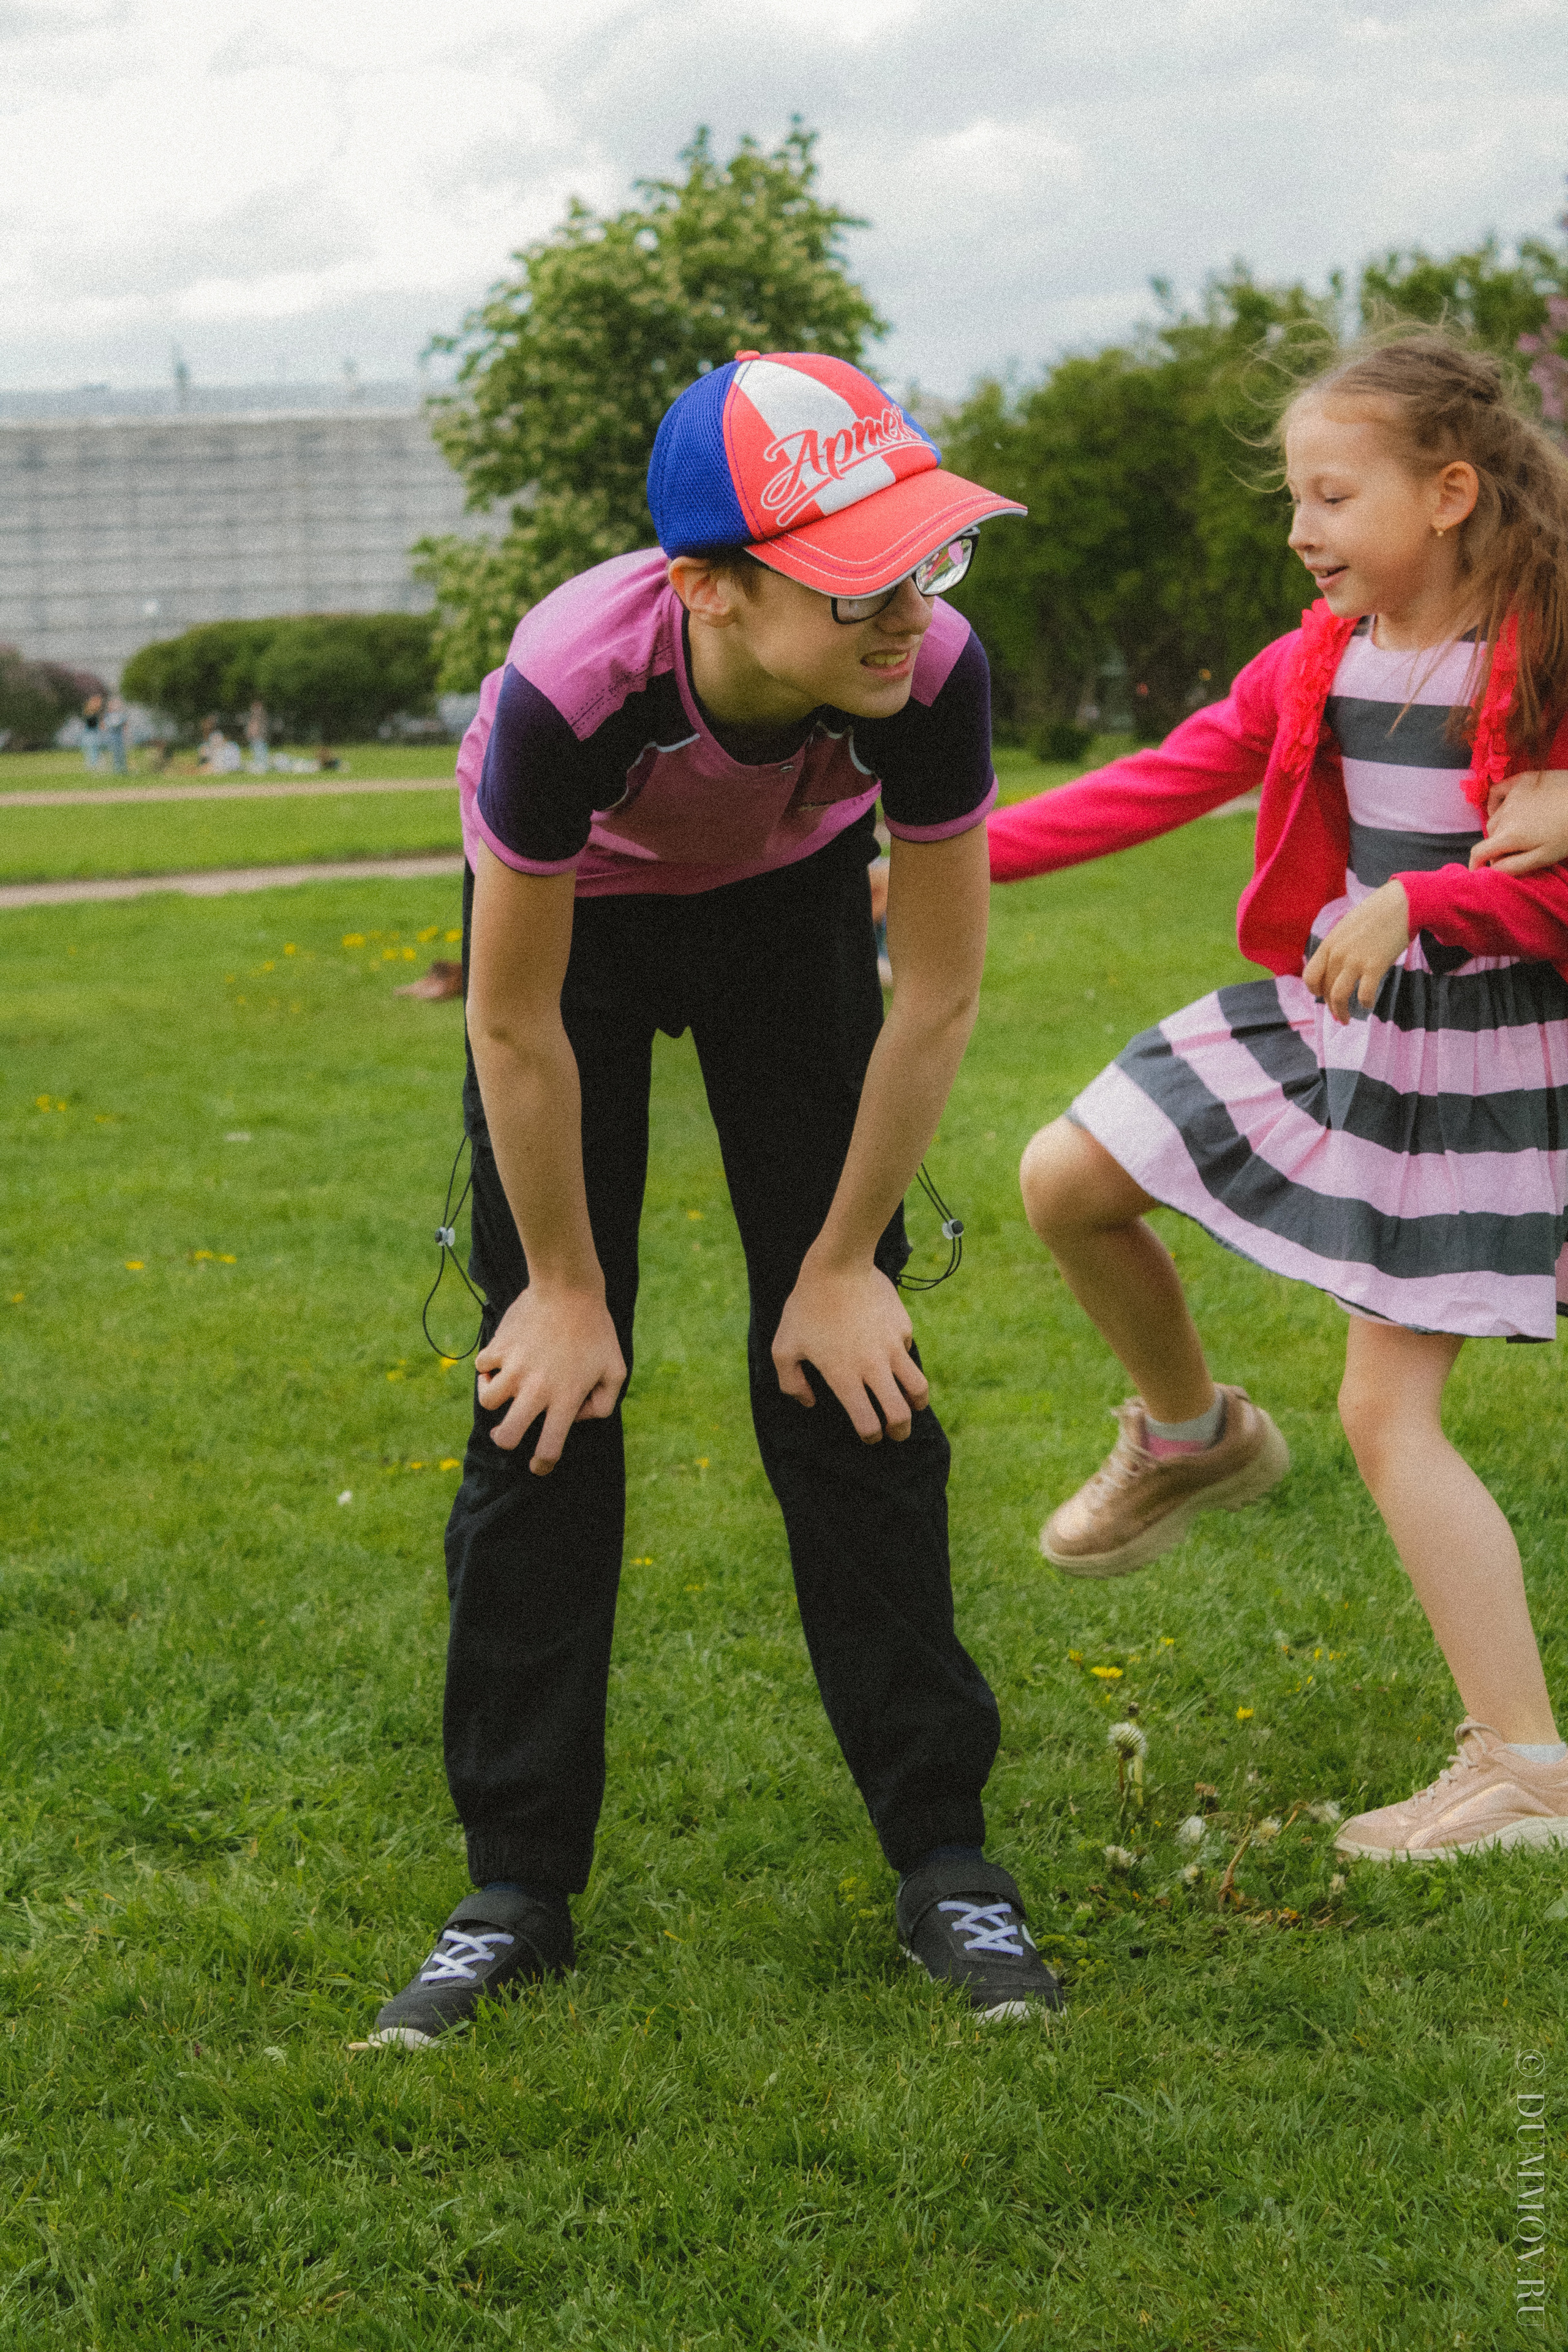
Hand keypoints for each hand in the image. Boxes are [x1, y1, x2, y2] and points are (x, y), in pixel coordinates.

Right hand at [474, 1283, 625, 1474]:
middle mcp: (536, 1389)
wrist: (569, 1289)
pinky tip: (500, 1361)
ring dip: (494, 1399)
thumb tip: (576, 1418)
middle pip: (506, 1436)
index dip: (543, 1464)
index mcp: (565, 1399)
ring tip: (503, 1389)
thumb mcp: (616, 1370)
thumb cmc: (596, 1330)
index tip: (538, 1466)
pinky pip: (481, 1368)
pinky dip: (487, 1368)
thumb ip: (603, 1404)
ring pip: (487, 1403)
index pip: (549, 1447)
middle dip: (506, 1440)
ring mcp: (514, 1368)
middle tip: (509, 1431)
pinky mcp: (499, 1347)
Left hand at [772, 1256, 929, 1441]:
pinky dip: (904, 1360)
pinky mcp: (903, 1329)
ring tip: (913, 1405)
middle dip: (900, 1431)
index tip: (870, 1435)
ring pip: (918, 1389)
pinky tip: (892, 1355)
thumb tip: (809, 1401)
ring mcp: (892, 1348)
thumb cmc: (806, 1306)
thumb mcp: (784, 1346)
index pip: (867, 1423)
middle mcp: (873, 1368)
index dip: (871, 1436)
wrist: (838, 1265)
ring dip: (917, 1404)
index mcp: (844, 1377)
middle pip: (899, 1415)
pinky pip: (908, 1351)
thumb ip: (790, 1382)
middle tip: (897, 1432)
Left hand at [1301, 881, 1409, 1025]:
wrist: (1400, 904)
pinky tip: (1368, 1005)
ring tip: (1347, 1019)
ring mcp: (1355, 961)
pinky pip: (1363, 995)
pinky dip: (1364, 1004)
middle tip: (1338, 1014)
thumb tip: (1334, 966)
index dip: (1314, 990)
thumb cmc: (1375, 914)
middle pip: (1325, 989)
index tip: (1322, 996)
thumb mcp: (1346, 927)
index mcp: (1328, 944)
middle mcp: (1337, 955)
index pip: (1310, 976)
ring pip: (1338, 997)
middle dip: (1330, 1005)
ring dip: (1341, 1012)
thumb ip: (1337, 947)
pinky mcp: (1374, 967)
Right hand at [1471, 769, 1567, 874]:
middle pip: (1490, 835)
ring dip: (1500, 827)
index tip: (1479, 871)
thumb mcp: (1545, 857)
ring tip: (1519, 831)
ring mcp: (1512, 795)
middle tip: (1515, 851)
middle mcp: (1505, 814)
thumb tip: (1492, 870)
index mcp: (1509, 836)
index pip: (1479, 852)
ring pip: (1495, 816)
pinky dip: (1495, 802)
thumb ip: (1514, 866)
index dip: (1476, 864)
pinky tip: (1505, 807)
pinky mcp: (1522, 780)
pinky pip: (1498, 791)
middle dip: (1497, 846)